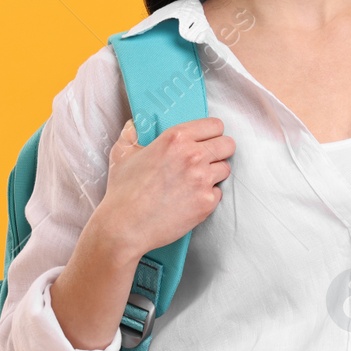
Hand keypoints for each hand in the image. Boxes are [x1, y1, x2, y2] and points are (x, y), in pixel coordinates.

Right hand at [95, 116, 234, 258]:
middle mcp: (193, 156)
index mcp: (176, 139)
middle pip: (228, 144)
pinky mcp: (207, 202)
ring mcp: (203, 180)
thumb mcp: (122, 153)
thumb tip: (137, 123)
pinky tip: (190, 197)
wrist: (125, 227)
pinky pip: (218, 192)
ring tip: (194, 180)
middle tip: (206, 158)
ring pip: (225, 168)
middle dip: (219, 150)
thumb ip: (133, 133)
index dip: (211, 132)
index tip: (207, 139)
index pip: (214, 125)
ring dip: (214, 173)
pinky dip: (208, 195)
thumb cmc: (123, 191)